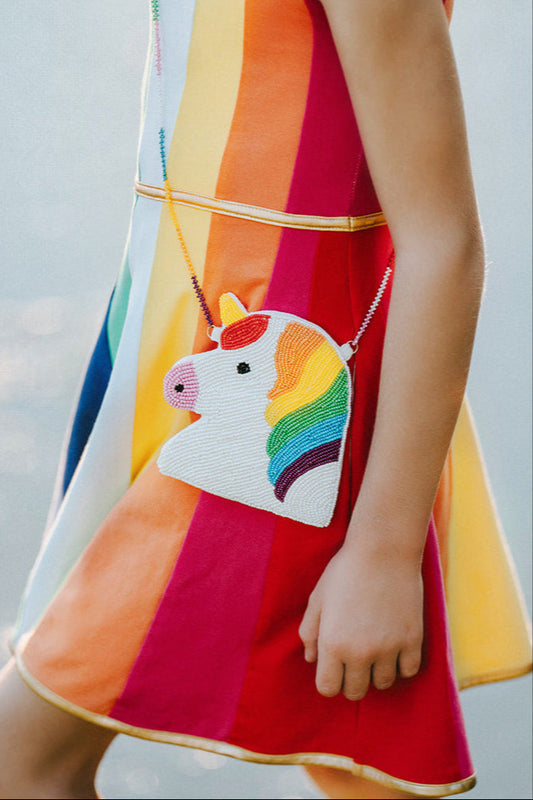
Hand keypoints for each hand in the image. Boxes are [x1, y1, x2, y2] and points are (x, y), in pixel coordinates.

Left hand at [298, 539, 423, 700]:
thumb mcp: (317, 598)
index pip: (328, 688)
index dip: (329, 679)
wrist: (383, 550)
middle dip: (351, 679)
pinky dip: (401, 664)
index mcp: (332, 643)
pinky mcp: (412, 640)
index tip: (334, 667)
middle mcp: (359, 652)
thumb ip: (310, 631)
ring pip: (382, 683)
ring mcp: (388, 649)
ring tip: (374, 649)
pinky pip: (408, 671)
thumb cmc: (345, 571)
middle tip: (354, 658)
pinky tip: (394, 647)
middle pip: (355, 692)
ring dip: (376, 672)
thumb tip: (311, 658)